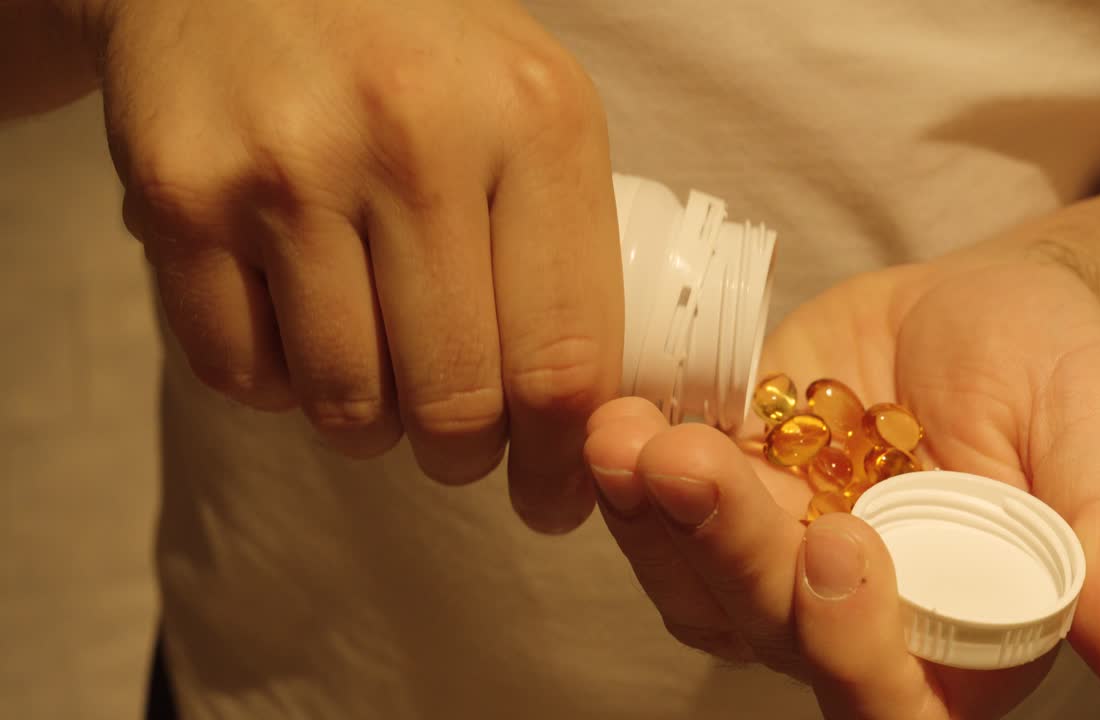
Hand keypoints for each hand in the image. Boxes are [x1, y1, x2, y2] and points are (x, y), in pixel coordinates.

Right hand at [92, 0, 621, 531]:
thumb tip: (579, 413)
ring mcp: (290, 168)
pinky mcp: (183, 196)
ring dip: (371, 422)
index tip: (552, 497)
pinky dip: (280, 386)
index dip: (560, 459)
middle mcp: (415, 139)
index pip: (565, 356)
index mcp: (535, 120)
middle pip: (457, 402)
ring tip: (380, 375)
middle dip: (464, 455)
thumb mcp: (530, 109)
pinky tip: (301, 327)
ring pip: (346, 401)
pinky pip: (243, 373)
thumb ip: (569, 245)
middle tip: (460, 447)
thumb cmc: (419, 54)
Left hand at [585, 251, 1099, 717]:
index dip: (854, 646)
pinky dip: (630, 472)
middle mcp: (855, 621)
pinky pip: (662, 510)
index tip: (842, 542)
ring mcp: (777, 562)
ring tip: (625, 431)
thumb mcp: (1099, 436)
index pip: (891, 696)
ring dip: (649, 516)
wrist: (979, 309)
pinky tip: (616, 412)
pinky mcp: (730, 496)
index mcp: (956, 641)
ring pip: (696, 580)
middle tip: (684, 460)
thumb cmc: (1054, 374)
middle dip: (723, 547)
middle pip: (770, 627)